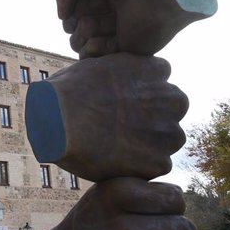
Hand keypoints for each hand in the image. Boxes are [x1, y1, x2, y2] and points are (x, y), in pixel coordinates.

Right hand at [25, 53, 187, 181]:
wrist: (57, 121)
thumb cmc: (67, 91)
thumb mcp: (96, 64)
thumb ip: (117, 69)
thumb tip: (112, 78)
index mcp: (155, 70)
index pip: (160, 80)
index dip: (140, 92)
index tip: (122, 100)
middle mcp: (171, 98)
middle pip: (171, 109)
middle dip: (152, 117)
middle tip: (120, 125)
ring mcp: (167, 131)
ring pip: (167, 140)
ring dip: (148, 142)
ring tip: (116, 144)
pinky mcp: (158, 161)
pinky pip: (156, 165)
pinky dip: (139, 166)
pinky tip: (114, 160)